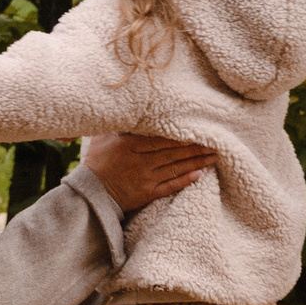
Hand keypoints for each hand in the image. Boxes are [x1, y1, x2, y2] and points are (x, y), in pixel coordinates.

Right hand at [83, 134, 215, 210]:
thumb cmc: (96, 164)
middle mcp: (140, 162)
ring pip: (175, 168)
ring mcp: (146, 179)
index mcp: (129, 146)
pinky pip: (169, 186)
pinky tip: (199, 175)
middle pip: (173, 153)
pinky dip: (184, 181)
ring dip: (196, 162)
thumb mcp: (102, 139)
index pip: (161, 139)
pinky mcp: (148, 194)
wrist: (90, 195)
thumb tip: (127, 109)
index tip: (198, 129)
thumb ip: (118, 126)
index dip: (181, 135)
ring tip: (213, 156)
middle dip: (195, 147)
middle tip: (215, 141)